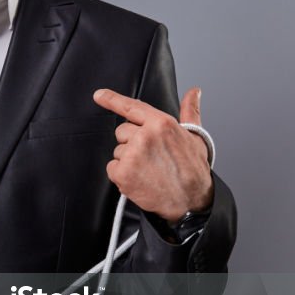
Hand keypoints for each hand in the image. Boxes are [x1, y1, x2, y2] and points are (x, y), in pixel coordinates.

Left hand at [92, 86, 213, 223]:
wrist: (190, 201)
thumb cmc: (193, 169)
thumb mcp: (195, 136)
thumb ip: (190, 111)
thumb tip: (194, 92)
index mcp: (161, 123)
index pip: (132, 107)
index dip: (112, 99)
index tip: (98, 95)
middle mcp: (145, 136)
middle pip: (122, 132)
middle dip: (132, 143)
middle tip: (152, 157)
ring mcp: (133, 154)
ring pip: (118, 151)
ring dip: (129, 161)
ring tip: (149, 170)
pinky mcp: (123, 173)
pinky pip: (112, 167)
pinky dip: (122, 175)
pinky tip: (140, 179)